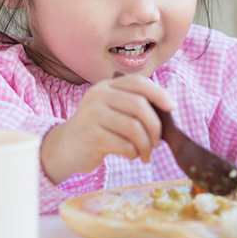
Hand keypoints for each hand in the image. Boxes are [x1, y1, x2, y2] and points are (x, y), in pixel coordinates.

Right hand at [40, 74, 173, 183]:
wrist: (65, 147)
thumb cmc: (98, 128)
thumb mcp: (111, 109)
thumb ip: (134, 104)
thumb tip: (168, 110)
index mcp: (107, 86)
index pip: (138, 82)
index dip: (159, 93)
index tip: (171, 108)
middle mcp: (98, 96)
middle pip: (139, 105)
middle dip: (155, 126)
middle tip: (157, 142)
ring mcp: (92, 115)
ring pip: (134, 128)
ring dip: (146, 144)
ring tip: (145, 153)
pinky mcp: (91, 137)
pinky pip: (124, 145)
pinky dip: (133, 153)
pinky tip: (131, 155)